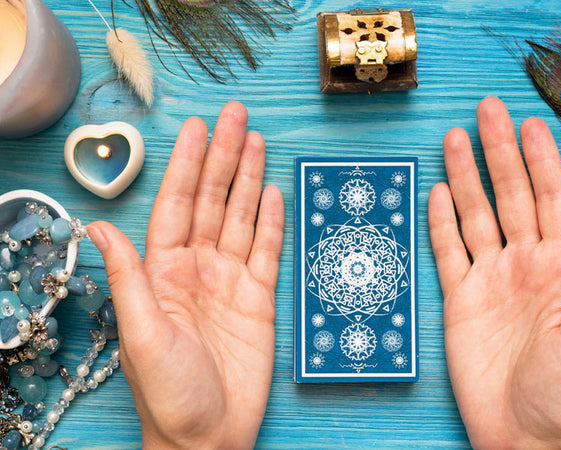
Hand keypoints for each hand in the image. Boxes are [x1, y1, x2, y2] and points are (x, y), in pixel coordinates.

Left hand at [86, 102, 284, 448]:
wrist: (209, 434)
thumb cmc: (168, 394)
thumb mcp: (141, 333)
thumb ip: (128, 276)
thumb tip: (101, 225)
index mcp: (164, 272)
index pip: (177, 204)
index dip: (188, 164)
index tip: (198, 129)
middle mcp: (196, 268)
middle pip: (211, 201)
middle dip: (223, 157)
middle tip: (236, 118)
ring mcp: (230, 281)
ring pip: (240, 217)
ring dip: (248, 179)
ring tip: (256, 141)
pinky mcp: (258, 298)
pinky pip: (266, 251)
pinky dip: (270, 221)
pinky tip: (272, 193)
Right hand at [429, 97, 560, 448]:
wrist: (522, 433)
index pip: (550, 198)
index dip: (540, 159)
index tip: (529, 124)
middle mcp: (525, 263)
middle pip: (508, 195)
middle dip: (497, 151)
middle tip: (485, 112)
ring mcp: (490, 278)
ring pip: (474, 214)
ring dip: (466, 176)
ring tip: (454, 140)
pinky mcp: (460, 298)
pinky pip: (448, 251)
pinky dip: (441, 221)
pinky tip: (439, 194)